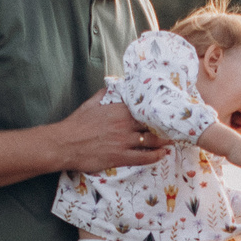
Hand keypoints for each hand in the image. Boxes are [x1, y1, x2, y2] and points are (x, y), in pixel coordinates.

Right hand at [49, 91, 169, 174]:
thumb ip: (105, 94)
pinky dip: (155, 156)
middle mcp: (124, 125)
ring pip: (151, 140)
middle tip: (175, 127)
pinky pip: (143, 157)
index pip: (144, 109)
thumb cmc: (76, 124)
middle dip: (165, 126)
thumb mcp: (91, 103)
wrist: (65, 144)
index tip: (166, 111)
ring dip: (164, 141)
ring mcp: (123, 141)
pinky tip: (163, 155)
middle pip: (152, 125)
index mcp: (119, 110)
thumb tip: (114, 83)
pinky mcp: (120, 156)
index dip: (156, 111)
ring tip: (173, 140)